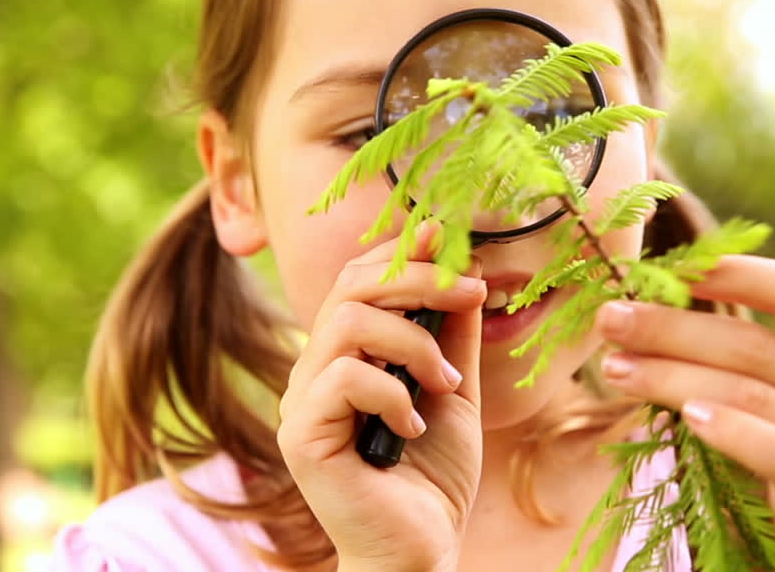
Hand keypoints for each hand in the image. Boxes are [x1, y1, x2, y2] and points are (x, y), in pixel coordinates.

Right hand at [278, 221, 485, 571]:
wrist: (422, 549)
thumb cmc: (433, 475)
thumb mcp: (453, 388)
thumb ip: (452, 334)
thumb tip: (466, 269)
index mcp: (347, 354)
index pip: (359, 277)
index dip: (404, 250)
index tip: (450, 235)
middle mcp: (316, 370)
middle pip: (350, 286)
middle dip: (418, 278)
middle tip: (471, 293)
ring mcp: (303, 402)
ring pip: (346, 323)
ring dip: (412, 342)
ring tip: (446, 384)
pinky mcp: (302, 436)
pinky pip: (343, 379)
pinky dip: (392, 393)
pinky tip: (414, 428)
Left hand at [593, 255, 774, 571]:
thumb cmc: (753, 468)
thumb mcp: (744, 400)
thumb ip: (715, 356)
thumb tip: (632, 305)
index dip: (740, 272)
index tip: (673, 267)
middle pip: (756, 345)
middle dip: (672, 328)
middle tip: (611, 320)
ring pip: (752, 394)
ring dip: (673, 376)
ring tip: (617, 369)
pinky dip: (732, 431)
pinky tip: (689, 417)